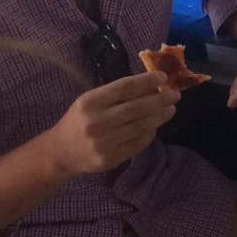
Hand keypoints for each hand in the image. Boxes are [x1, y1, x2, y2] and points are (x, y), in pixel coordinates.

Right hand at [50, 72, 178, 175]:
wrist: (61, 152)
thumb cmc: (79, 120)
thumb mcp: (91, 101)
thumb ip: (117, 94)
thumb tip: (151, 85)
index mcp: (90, 102)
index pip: (124, 88)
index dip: (146, 81)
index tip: (164, 78)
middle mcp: (96, 122)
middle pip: (137, 108)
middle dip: (160, 100)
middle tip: (175, 95)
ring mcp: (104, 143)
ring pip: (141, 127)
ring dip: (159, 117)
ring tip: (170, 109)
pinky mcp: (111, 158)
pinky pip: (138, 143)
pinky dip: (150, 133)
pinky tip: (155, 126)